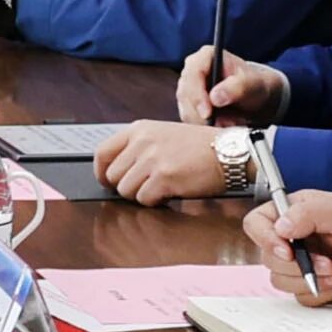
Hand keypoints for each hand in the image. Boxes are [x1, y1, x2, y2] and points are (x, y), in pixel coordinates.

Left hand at [94, 119, 240, 202]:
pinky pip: (144, 199)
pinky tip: (169, 193)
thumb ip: (139, 148)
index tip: (107, 182)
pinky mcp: (165, 177)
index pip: (102, 152)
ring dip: (141, 195)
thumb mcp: (164, 135)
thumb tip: (117, 172)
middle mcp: (143, 141)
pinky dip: (155, 202)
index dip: (101, 173)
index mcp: (139, 129)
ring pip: (126, 190)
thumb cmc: (201, 147)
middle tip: (145, 188)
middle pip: (112, 176)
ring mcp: (153, 158)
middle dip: (126, 187)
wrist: (231, 152)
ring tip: (161, 188)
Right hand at [178, 49, 290, 126]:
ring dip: (207, 122)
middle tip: (223, 124)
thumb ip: (237, 87)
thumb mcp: (253, 84)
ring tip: (230, 123)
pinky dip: (206, 127)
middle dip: (203, 114)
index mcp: (206, 57)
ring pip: (186, 110)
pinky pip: (191, 120)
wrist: (256, 98)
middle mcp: (193, 70)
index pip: (193, 74)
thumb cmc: (255, 85)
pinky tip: (224, 125)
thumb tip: (215, 98)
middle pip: (186, 95)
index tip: (208, 114)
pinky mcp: (189, 105)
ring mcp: (189, 88)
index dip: (197, 95)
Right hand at [240, 188, 331, 307]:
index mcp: (297, 213)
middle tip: (329, 263)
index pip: (257, 223)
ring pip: (282, 281)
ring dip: (315, 280)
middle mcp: (296, 239)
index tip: (287, 250)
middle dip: (300, 266)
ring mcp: (304, 265)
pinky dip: (325, 293)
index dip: (265, 238)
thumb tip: (279, 227)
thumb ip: (308, 214)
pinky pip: (301, 298)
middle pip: (267, 257)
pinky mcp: (315, 288)